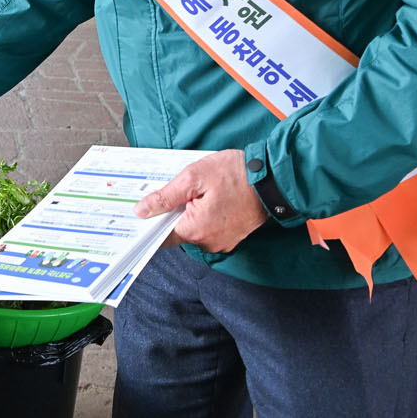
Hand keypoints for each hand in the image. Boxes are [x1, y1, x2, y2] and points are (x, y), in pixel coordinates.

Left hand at [133, 149, 268, 253]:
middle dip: (174, 212)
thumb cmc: (236, 174)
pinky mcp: (233, 236)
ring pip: (195, 229)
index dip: (150, 224)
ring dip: (191, 213)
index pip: (161, 237)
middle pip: (178, 231)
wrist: (275, 178)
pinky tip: (210, 197)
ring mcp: (223, 242)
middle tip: (178, 190)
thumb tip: (142, 210)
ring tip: (199, 191)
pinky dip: (206, 215)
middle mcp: (209, 243)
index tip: (142, 214)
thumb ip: (165, 197)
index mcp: (196, 231)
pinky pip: (210, 228)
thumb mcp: (193, 177)